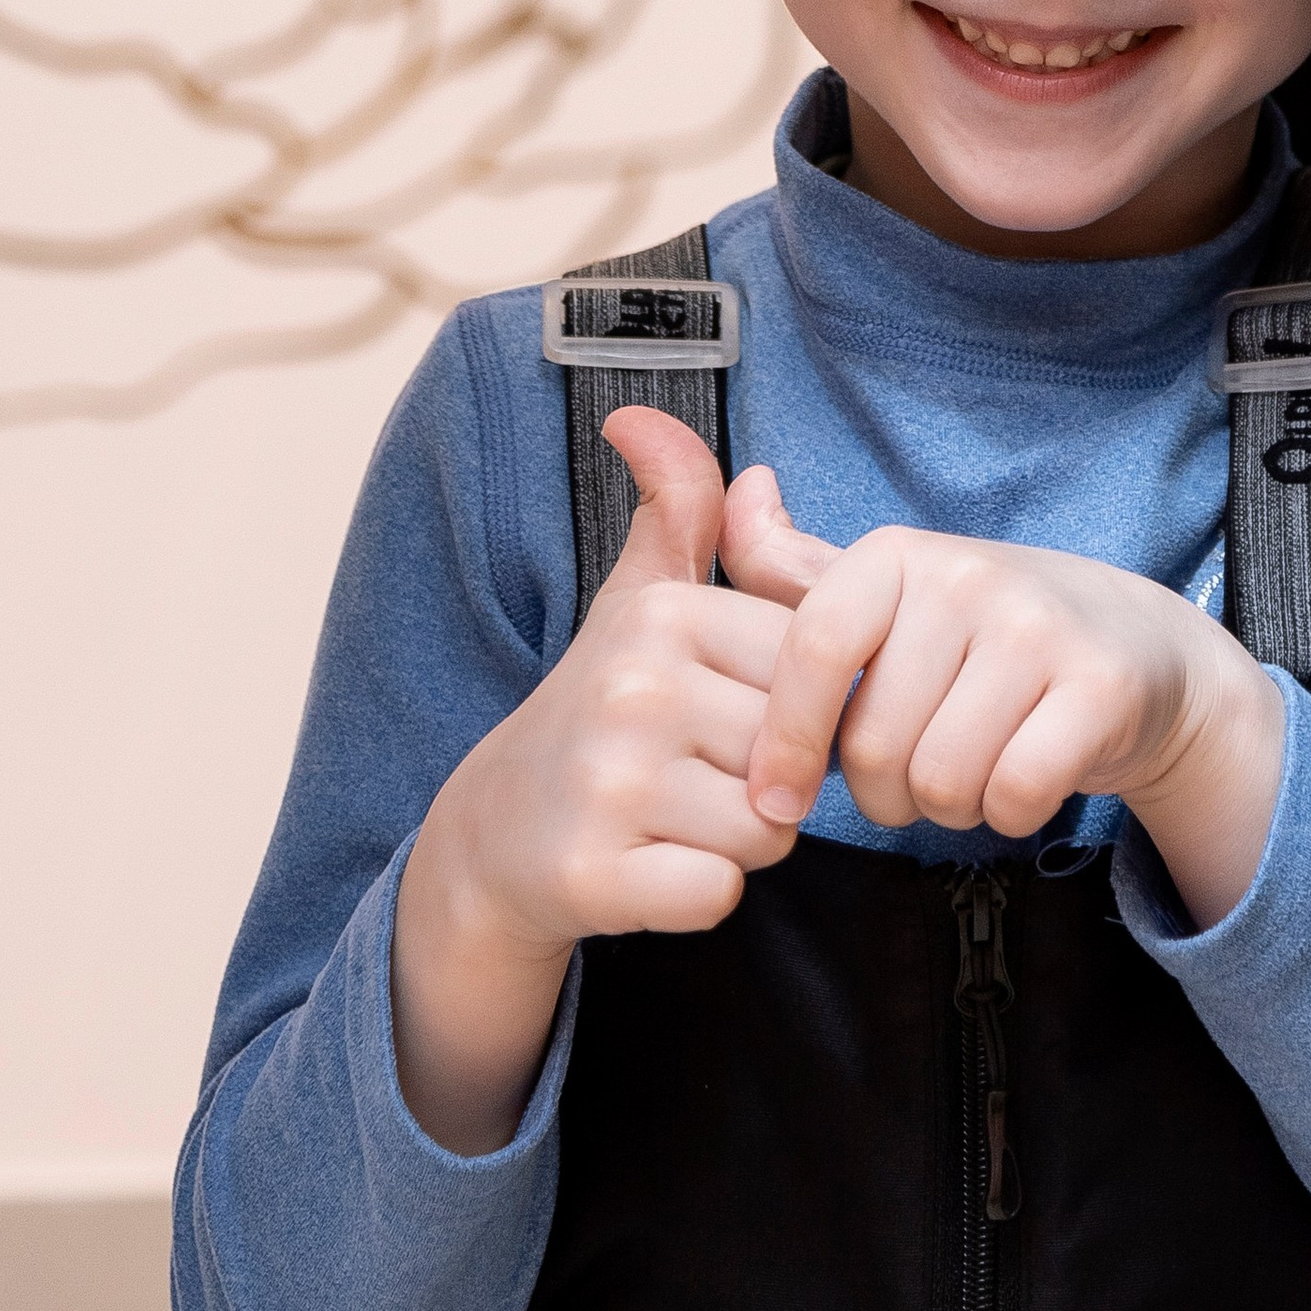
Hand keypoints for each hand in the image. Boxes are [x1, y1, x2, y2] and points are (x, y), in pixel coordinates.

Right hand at [389, 409, 798, 1154]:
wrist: (495, 830)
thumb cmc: (602, 709)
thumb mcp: (639, 599)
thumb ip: (676, 508)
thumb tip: (645, 416)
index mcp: (663, 618)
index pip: (816, 672)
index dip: (791, 708)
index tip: (724, 711)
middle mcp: (632, 690)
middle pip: (799, 757)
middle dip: (772, 782)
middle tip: (696, 774)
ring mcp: (607, 783)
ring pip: (768, 832)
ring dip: (740, 842)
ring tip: (673, 817)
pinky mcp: (590, 872)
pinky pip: (717, 894)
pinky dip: (699, 894)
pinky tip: (650, 866)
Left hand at [732, 480, 1285, 929]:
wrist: (1138, 648)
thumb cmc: (985, 635)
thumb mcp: (889, 594)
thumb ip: (794, 565)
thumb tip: (745, 484)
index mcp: (899, 554)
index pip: (815, 648)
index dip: (784, 738)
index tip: (774, 799)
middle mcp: (969, 577)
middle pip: (874, 743)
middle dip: (884, 791)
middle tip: (919, 771)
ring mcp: (1040, 629)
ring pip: (942, 780)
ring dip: (949, 807)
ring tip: (974, 768)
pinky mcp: (1101, 688)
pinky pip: (1015, 794)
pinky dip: (1010, 813)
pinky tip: (1023, 781)